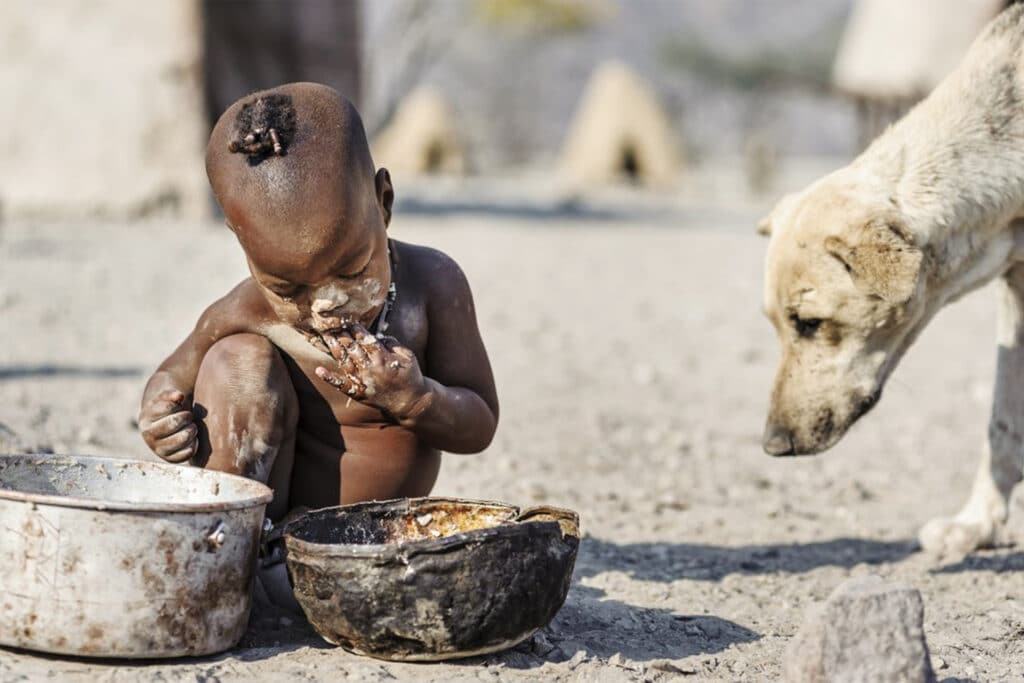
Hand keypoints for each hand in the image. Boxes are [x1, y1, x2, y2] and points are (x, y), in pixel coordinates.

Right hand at [139, 389, 196, 462]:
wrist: (166, 425)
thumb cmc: (168, 409)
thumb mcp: (166, 398)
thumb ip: (171, 394)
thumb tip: (179, 396)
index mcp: (145, 419)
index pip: (166, 408)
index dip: (178, 405)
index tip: (179, 405)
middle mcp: (148, 436)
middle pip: (173, 423)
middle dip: (186, 417)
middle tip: (188, 416)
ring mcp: (158, 449)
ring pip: (182, 439)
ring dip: (191, 431)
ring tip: (192, 427)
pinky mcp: (169, 459)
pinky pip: (186, 453)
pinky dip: (193, 445)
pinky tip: (192, 439)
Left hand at [314, 323, 429, 419]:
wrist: (410, 403)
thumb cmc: (410, 376)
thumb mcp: (408, 356)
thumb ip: (393, 343)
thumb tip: (378, 336)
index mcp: (384, 359)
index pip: (366, 340)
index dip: (356, 329)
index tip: (348, 320)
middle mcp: (371, 369)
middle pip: (352, 349)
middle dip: (342, 335)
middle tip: (331, 323)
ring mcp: (363, 382)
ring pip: (345, 363)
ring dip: (334, 349)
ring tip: (326, 336)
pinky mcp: (359, 393)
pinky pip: (342, 386)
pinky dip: (330, 379)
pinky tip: (319, 371)